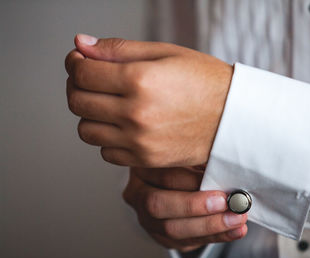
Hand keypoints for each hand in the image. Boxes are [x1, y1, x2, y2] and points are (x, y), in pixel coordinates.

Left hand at [65, 34, 232, 166]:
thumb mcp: (166, 53)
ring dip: (90, 114)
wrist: (235, 118)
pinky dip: (107, 139)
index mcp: (140, 81)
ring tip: (109, 104)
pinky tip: (123, 126)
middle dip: (77, 86)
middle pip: (78, 102)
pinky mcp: (146, 159)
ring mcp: (140, 141)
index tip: (80, 60)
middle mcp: (136, 114)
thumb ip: (119, 49)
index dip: (74, 63)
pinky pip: (106, 153)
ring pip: (86, 130)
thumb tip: (80, 44)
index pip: (83, 73)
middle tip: (91, 79)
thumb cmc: (206, 81)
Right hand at [123, 167, 247, 251]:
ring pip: (171, 229)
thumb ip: (202, 160)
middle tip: (225, 204)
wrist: (182, 181)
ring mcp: (146, 218)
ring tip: (235, 220)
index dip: (192, 181)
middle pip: (159, 205)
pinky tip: (233, 231)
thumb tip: (224, 166)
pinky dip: (214, 237)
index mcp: (143, 168)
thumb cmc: (187, 164)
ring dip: (209, 226)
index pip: (163, 175)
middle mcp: (138, 194)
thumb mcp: (191, 155)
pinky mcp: (160, 236)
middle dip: (196, 207)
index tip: (217, 184)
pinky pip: (185, 242)